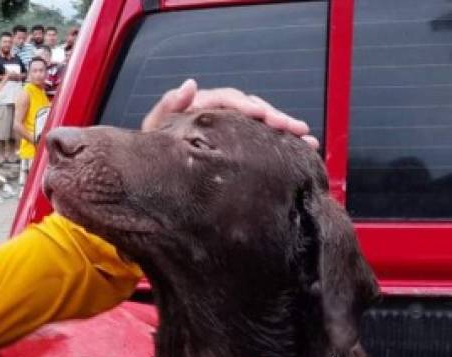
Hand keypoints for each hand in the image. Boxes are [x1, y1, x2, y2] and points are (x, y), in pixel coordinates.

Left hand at [141, 78, 318, 149]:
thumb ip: (168, 107)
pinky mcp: (238, 142)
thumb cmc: (153, 147)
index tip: (262, 114)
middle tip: (295, 127)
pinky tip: (304, 149)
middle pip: (253, 108)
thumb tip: (189, 84)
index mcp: (203, 104)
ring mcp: (231, 126)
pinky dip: (283, 143)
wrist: (154, 168)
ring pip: (263, 123)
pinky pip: (263, 139)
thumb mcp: (155, 128)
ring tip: (308, 139)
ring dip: (286, 129)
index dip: (246, 105)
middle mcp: (221, 112)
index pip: (229, 99)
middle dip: (276, 117)